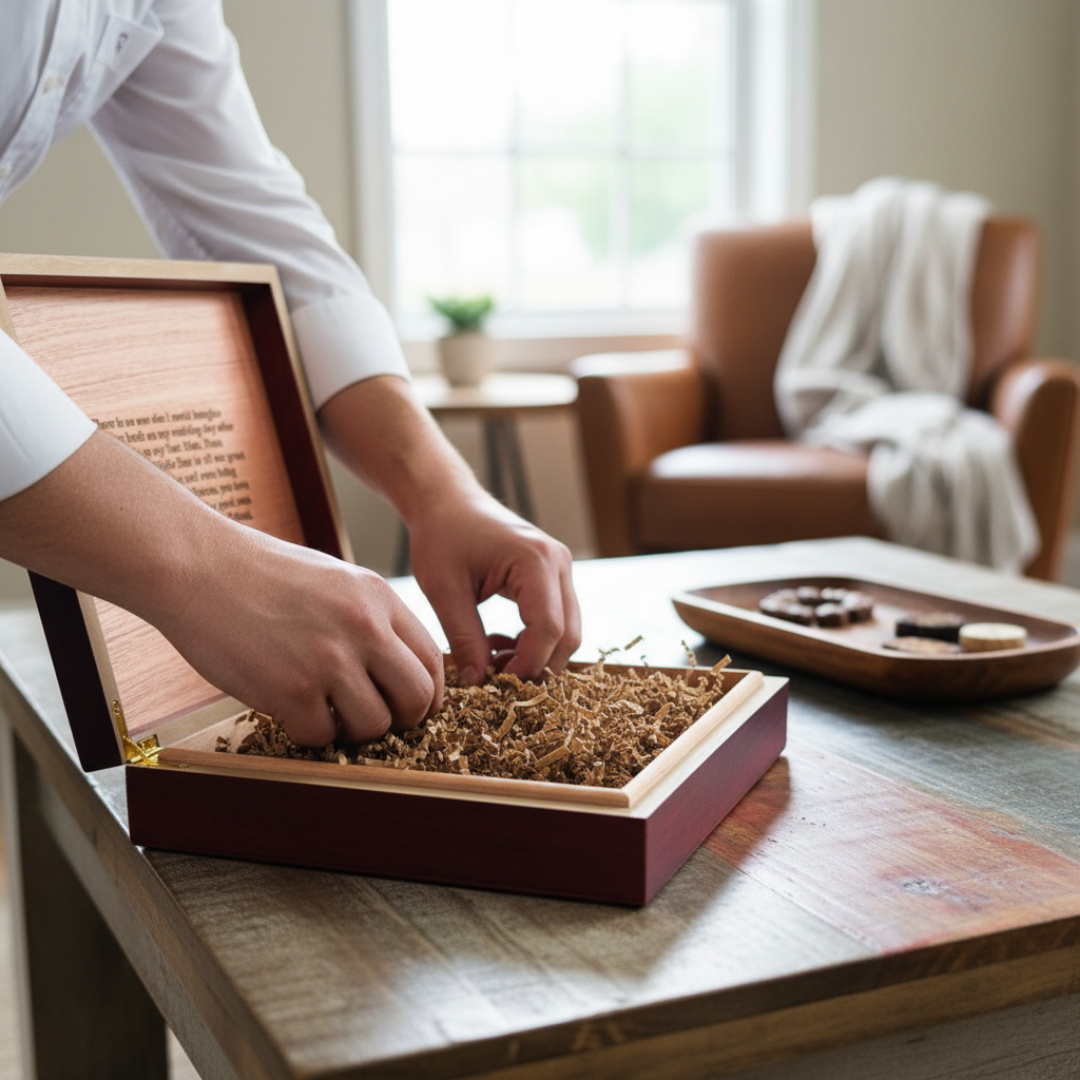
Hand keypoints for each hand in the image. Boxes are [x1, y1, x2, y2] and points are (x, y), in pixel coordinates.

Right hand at [0, 432, 443, 746]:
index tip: (413, 706)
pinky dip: (308, 731)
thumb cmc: (259, 572)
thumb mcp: (335, 578)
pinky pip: (321, 736)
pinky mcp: (290, 691)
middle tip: (377, 721)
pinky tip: (290, 709)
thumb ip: (369, 616)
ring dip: (353, 731)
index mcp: (378, 598)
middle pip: (415, 698)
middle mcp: (364, 629)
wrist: (197, 566)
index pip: (431, 659)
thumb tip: (395, 662)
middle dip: (402, 720)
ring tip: (327, 712)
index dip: (427, 693)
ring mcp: (329, 661)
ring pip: (373, 726)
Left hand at [407, 492, 580, 684]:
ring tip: (492, 658)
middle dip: (536, 664)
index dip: (528, 663)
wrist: (446, 501)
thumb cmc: (442, 535)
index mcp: (535, 561)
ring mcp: (560, 568)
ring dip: (535, 654)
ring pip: (566, 630)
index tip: (497, 683)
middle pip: (568, 634)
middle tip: (495, 678)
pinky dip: (533, 639)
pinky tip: (498, 643)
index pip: (549, 628)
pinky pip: (556, 618)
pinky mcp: (553, 575)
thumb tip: (478, 682)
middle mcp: (558, 563)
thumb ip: (463, 637)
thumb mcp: (443, 589)